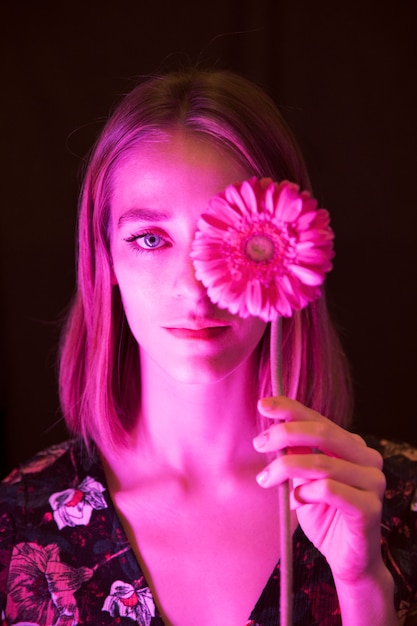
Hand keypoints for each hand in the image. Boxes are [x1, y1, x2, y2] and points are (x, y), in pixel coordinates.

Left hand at [254, 396, 385, 584]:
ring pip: (322, 462)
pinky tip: (294, 501)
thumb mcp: (304, 480)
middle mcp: (367, 459)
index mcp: (352, 446)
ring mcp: (372, 483)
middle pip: (322, 432)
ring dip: (286, 468)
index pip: (319, 418)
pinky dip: (305, 492)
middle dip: (284, 434)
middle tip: (259, 444)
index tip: (263, 405)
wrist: (348, 560)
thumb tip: (273, 431)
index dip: (290, 409)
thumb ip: (297, 455)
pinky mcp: (369, 508)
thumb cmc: (324, 516)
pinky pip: (330, 490)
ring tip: (266, 479)